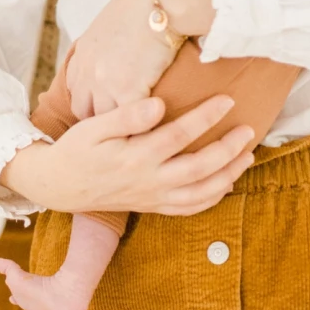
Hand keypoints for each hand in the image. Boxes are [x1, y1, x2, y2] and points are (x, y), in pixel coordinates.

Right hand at [2, 93, 255, 217]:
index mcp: (135, 158)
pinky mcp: (153, 207)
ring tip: (248, 156)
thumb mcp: (94, 127)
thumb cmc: (77, 149)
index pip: (179, 136)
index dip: (206, 118)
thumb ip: (127, 116)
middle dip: (229, 150)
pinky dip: (213, 198)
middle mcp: (148, 182)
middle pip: (200, 168)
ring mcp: (153, 198)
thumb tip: (159, 105)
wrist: (59, 186)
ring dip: (229, 176)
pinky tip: (227, 182)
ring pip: (201, 193)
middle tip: (249, 130)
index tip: (227, 101)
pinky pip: (190, 209)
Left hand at [65, 0, 176, 116]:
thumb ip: (107, 45)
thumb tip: (117, 54)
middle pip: (84, 110)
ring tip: (136, 131)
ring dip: (120, 125)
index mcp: (84, 52)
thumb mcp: (112, 23)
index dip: (90, 99)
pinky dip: (141, 125)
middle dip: (100, 119)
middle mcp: (88, 70)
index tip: (104, 105)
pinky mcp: (128, 91)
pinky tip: (153, 125)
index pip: (75, 88)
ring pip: (105, 119)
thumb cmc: (143, 4)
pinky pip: (130, 120)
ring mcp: (105, 83)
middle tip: (120, 124)